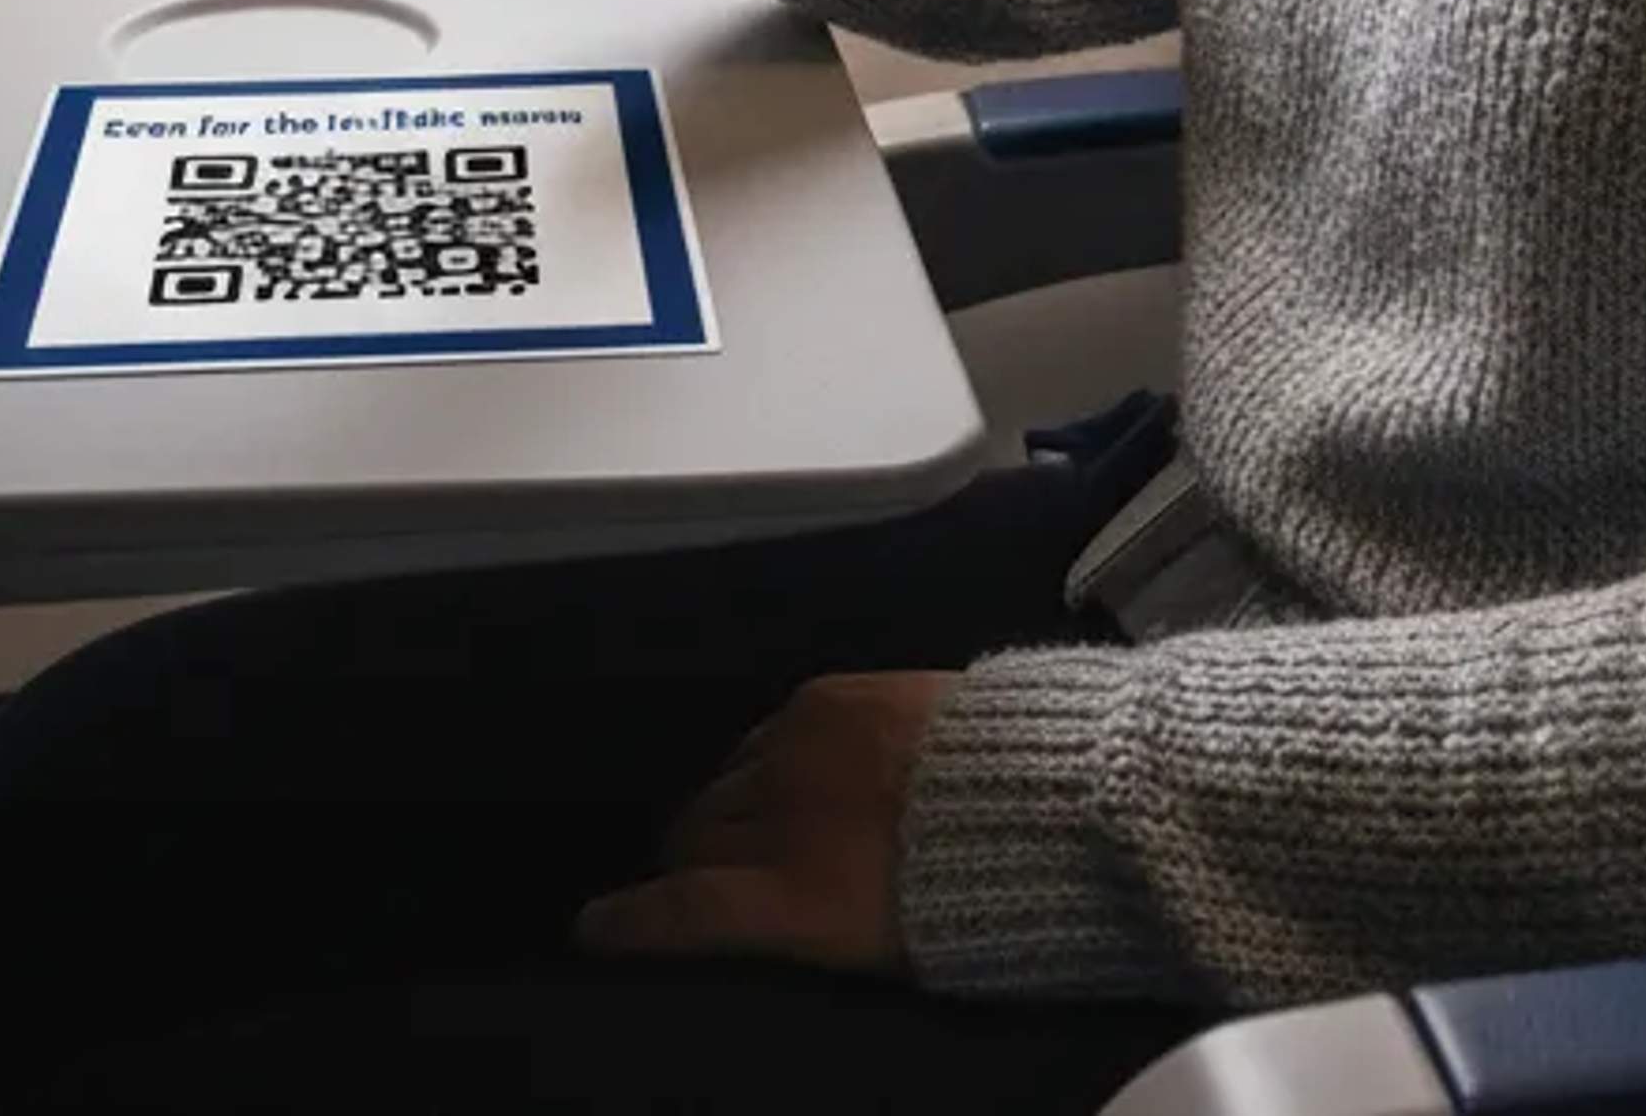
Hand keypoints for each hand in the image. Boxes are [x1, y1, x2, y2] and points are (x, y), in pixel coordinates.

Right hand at [570, 671, 957, 977]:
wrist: (1053, 789)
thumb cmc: (984, 889)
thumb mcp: (888, 951)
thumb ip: (806, 931)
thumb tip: (759, 926)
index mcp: (800, 897)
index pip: (682, 910)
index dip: (629, 923)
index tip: (592, 929)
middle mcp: (786, 816)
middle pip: (693, 840)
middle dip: (686, 864)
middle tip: (698, 879)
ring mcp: (803, 748)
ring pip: (723, 782)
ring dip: (725, 808)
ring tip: (749, 825)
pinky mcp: (828, 696)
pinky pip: (763, 732)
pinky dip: (761, 760)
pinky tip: (788, 774)